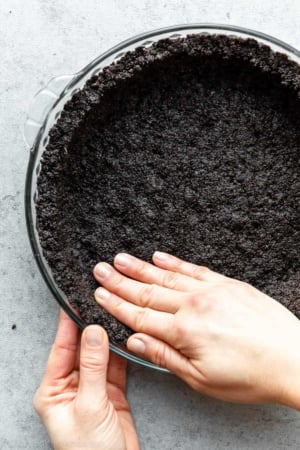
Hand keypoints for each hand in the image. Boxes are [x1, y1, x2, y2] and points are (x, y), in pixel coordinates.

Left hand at [34, 310, 139, 449]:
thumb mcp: (89, 406)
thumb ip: (93, 367)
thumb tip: (94, 333)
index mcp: (53, 390)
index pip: (60, 349)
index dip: (68, 324)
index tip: (74, 301)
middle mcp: (71, 386)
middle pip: (81, 349)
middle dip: (90, 327)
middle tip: (99, 303)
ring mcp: (92, 388)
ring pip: (99, 355)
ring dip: (106, 337)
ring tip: (113, 313)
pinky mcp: (111, 392)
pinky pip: (114, 366)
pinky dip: (120, 351)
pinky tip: (123, 336)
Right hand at [94, 252, 299, 409]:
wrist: (294, 358)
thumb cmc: (251, 375)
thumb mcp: (202, 379)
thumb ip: (165, 357)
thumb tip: (135, 342)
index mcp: (184, 332)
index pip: (139, 316)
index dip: (116, 304)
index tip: (99, 293)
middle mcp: (193, 305)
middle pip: (147, 292)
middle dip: (120, 281)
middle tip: (100, 269)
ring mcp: (210, 290)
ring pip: (166, 276)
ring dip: (140, 267)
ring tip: (120, 259)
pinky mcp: (226, 283)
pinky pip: (193, 268)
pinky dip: (173, 262)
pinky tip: (159, 256)